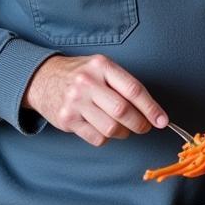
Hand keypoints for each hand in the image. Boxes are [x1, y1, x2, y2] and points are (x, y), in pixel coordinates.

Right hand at [24, 55, 167, 146]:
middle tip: (144, 127)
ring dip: (124, 133)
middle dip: (140, 124)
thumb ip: (123, 84)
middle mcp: (87, 82)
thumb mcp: (101, 68)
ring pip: (111, 128)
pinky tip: (103, 128)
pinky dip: (106, 137)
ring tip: (123, 127)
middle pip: (123, 111)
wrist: (42, 78)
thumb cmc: (81, 74)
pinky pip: (97, 138)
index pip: (133, 90)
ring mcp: (75, 102)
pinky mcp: (67, 120)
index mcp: (102, 66)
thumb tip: (152, 111)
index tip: (162, 120)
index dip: (151, 108)